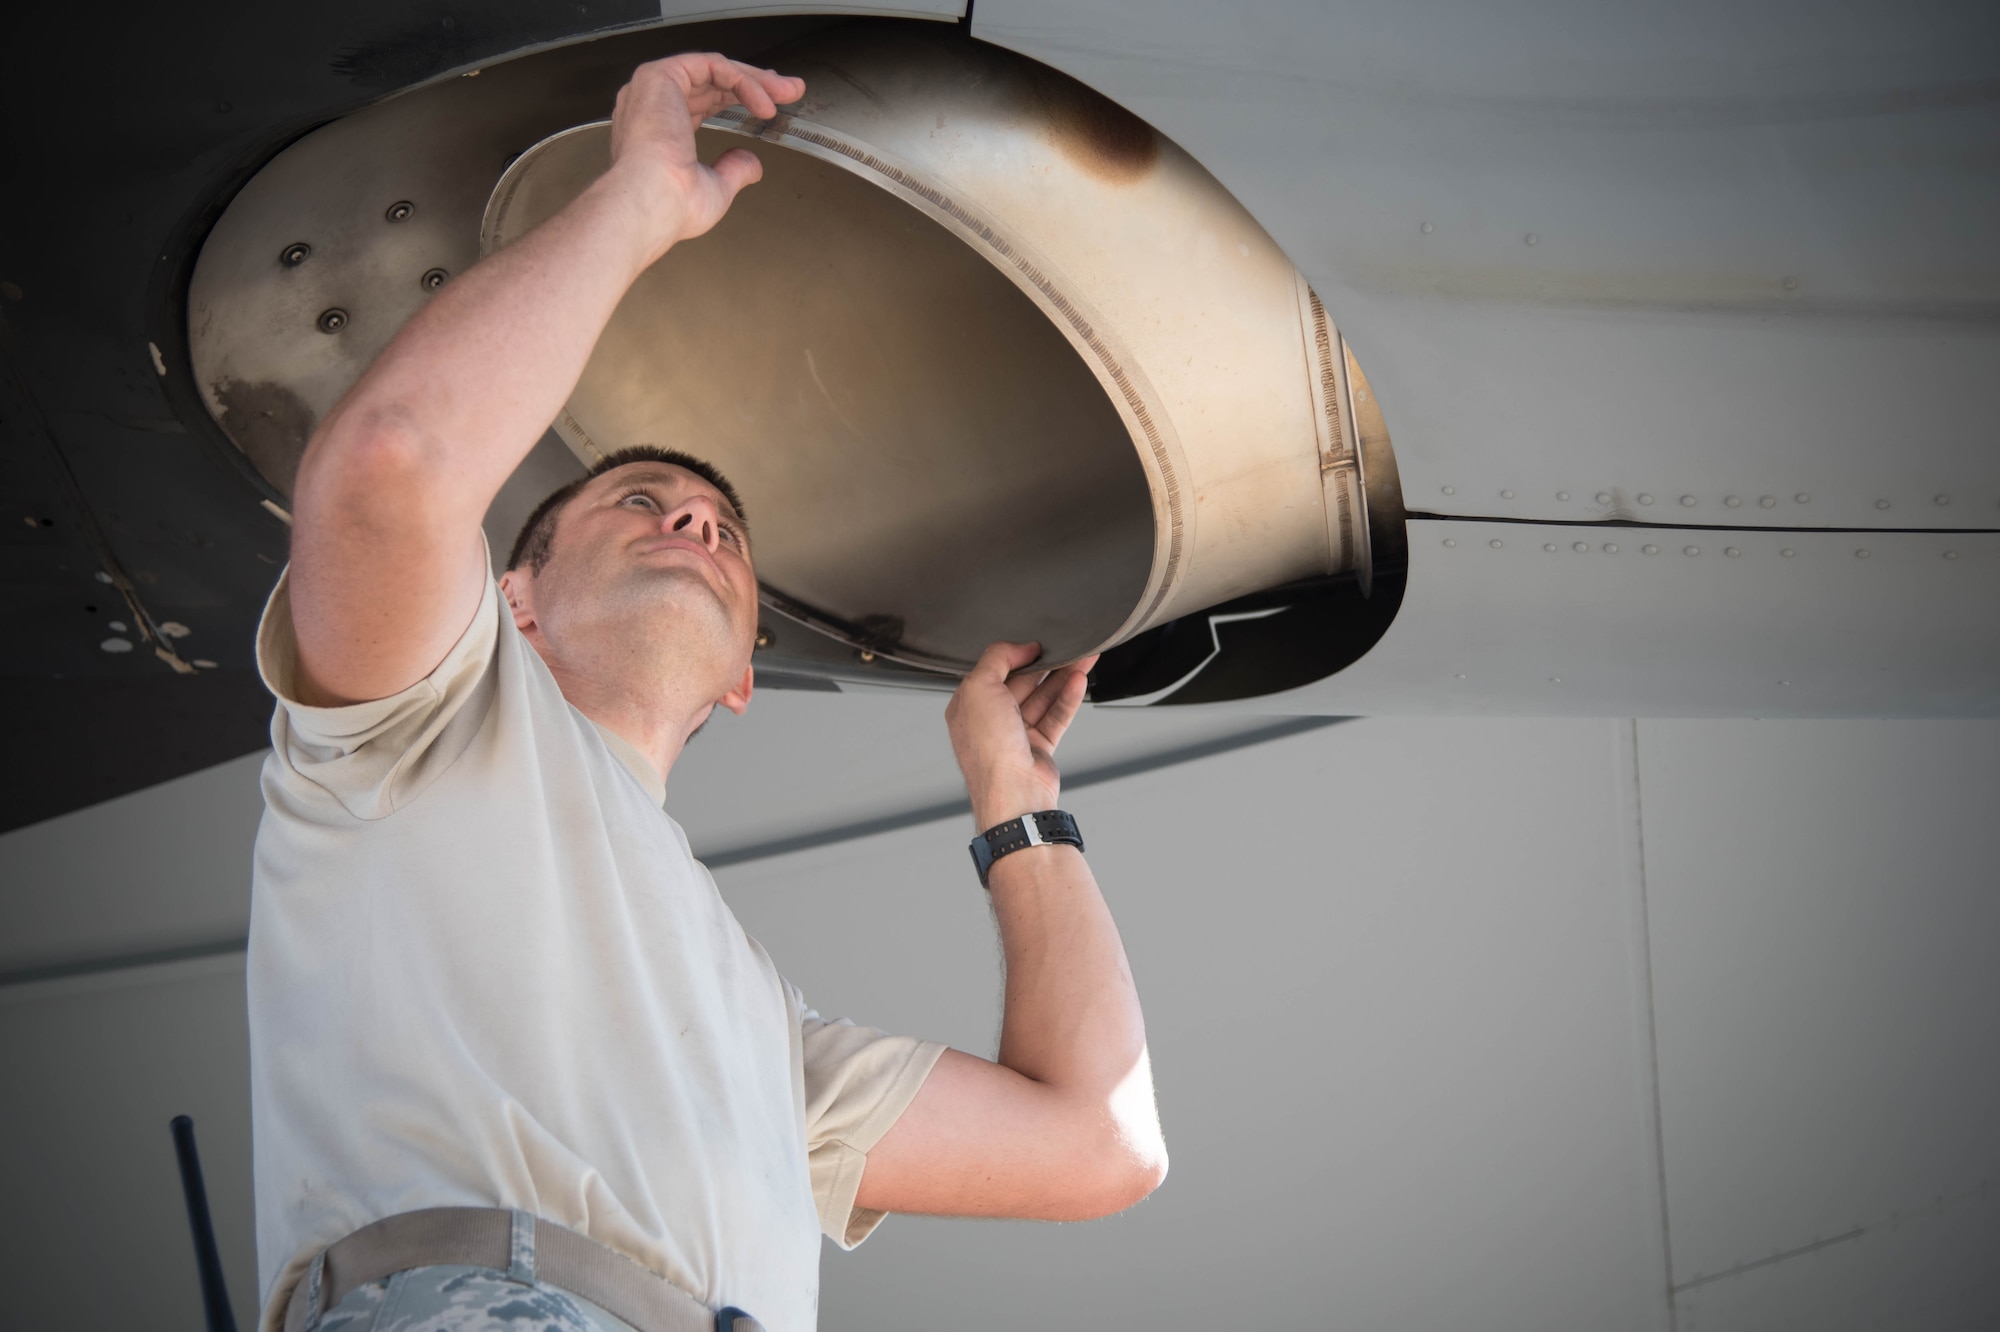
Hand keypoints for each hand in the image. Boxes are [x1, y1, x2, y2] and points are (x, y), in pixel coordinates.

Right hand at [603, 53, 804, 255]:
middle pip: (711, 82)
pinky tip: (764, 103)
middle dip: (755, 84)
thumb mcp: (714, 188)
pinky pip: (711, 66)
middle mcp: (652, 105)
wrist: (654, 203)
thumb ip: (732, 169)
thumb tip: (752, 163)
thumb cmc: (672, 206)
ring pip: (713, 69)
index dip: (738, 98)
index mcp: (658, 129)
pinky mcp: (660, 76)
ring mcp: (653, 88)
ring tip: (787, 93)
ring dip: (755, 80)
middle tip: (789, 91)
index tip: (769, 104)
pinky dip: (743, 81)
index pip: (702, 101)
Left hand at [946, 642, 1099, 829]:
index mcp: (969, 706)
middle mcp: (990, 720)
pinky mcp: (1038, 747)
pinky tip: (1078, 682)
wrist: (1014, 793)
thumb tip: (1019, 648)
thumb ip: (997, 658)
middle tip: (1068, 649)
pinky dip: (1067, 699)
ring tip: (1083, 660)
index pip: (992, 670)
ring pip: (1042, 698)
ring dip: (1063, 678)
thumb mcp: (980, 688)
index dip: (1014, 655)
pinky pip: (1055, 716)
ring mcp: (1015, 735)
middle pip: (1022, 683)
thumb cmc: (989, 750)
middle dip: (1046, 665)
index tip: (1034, 645)